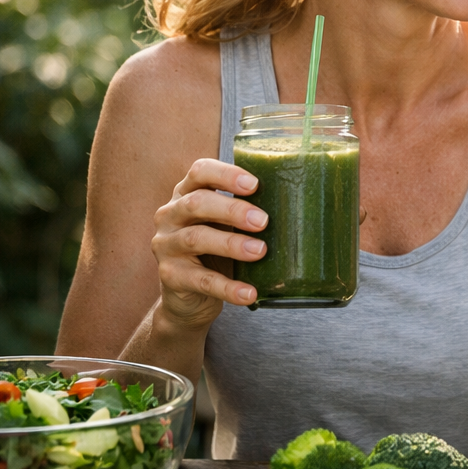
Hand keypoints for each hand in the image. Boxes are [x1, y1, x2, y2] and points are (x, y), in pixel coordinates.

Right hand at [151, 159, 269, 328]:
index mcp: (187, 194)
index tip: (254, 184)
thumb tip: (302, 204)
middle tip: (263, 221)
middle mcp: (171, 215)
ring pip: (196, 238)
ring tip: (260, 251)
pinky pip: (201, 280)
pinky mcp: (169, 276)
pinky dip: (228, 287)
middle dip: (232, 209)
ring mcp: (166, 245)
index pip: (200, 172)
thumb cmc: (215, 250)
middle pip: (197, 202)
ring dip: (231, 244)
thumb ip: (248, 212)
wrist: (188, 296)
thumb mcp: (227, 226)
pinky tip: (249, 293)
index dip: (226, 174)